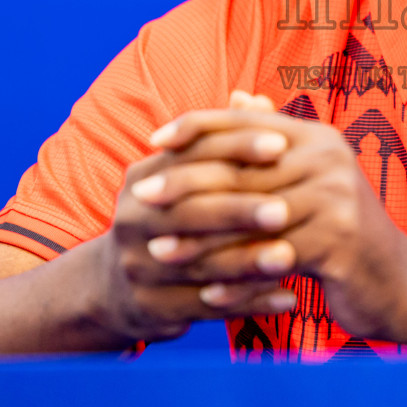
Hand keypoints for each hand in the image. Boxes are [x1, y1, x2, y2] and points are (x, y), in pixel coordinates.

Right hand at [96, 93, 299, 343]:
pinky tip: (288, 297)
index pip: (190, 156)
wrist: (114, 286)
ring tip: (293, 257)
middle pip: (190, 211)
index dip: (236, 148)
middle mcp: (133, 220)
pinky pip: (206, 307)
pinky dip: (249, 303)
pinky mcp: (150, 308)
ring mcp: (137, 267)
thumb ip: (219, 142)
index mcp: (143, 179)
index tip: (283, 144)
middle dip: (240, 210)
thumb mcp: (181, 177)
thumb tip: (253, 97)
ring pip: (199, 264)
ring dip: (248, 262)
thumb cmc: (170, 218)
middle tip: (286, 208)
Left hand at [139, 92, 406, 340]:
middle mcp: (328, 159)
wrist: (399, 282)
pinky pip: (271, 260)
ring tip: (157, 251)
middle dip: (184, 185)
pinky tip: (204, 295)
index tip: (152, 141)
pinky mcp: (339, 242)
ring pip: (248, 219)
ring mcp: (336, 199)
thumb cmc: (342, 231)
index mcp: (316, 138)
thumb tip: (237, 96)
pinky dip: (235, 280)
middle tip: (139, 199)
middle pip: (239, 168)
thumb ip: (273, 140)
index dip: (195, 126)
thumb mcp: (312, 177)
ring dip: (198, 240)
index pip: (244, 122)